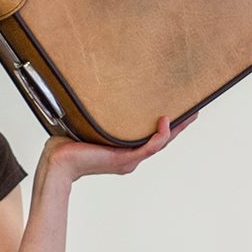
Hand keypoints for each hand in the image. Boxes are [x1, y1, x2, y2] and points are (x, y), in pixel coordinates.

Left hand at [40, 113, 196, 182]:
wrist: (57, 162)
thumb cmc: (66, 145)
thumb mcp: (87, 124)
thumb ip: (97, 113)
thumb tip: (96, 90)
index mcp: (123, 151)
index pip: (150, 138)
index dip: (165, 126)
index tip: (177, 110)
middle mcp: (129, 157)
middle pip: (162, 141)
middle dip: (179, 126)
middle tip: (194, 110)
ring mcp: (129, 159)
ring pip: (161, 143)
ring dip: (177, 129)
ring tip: (190, 114)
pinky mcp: (125, 159)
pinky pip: (151, 146)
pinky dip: (160, 134)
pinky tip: (165, 120)